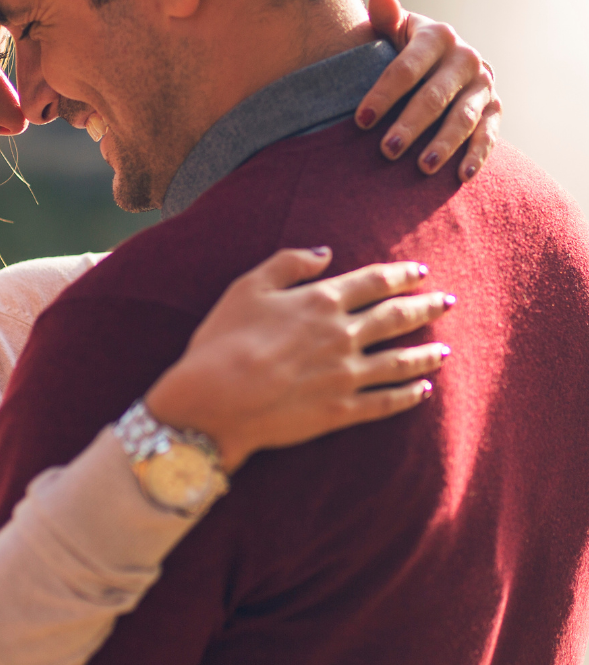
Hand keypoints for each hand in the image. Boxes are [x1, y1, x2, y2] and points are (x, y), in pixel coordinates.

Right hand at [144, 247, 451, 474]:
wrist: (216, 400)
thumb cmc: (224, 339)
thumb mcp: (248, 286)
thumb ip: (289, 263)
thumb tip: (325, 253)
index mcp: (322, 301)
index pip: (374, 282)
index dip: (401, 275)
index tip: (421, 272)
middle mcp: (343, 335)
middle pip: (396, 317)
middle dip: (425, 307)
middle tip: (448, 301)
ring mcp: (347, 376)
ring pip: (400, 361)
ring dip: (427, 353)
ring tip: (446, 349)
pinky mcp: (342, 411)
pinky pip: (386, 402)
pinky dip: (409, 395)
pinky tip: (423, 390)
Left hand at [357, 0, 499, 182]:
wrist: (438, 57)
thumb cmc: (402, 46)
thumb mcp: (393, 29)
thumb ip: (386, 17)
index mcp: (437, 36)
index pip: (406, 69)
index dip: (382, 95)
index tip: (360, 121)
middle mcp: (465, 59)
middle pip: (434, 97)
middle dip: (410, 125)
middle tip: (386, 150)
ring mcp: (483, 84)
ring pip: (462, 118)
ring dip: (443, 144)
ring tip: (422, 167)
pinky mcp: (494, 108)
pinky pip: (488, 134)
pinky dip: (477, 155)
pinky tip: (461, 176)